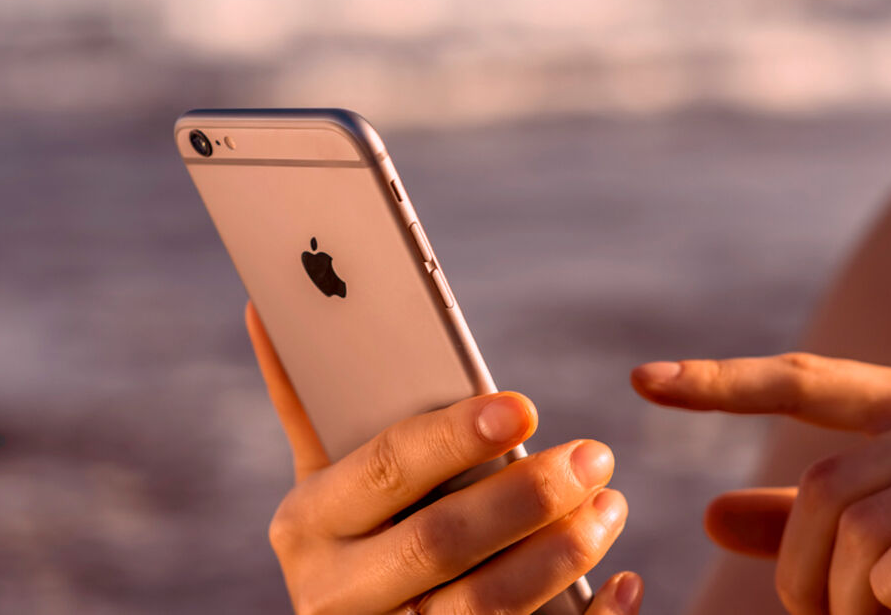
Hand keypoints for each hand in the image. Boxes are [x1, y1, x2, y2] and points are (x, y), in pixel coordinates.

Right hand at [246, 302, 642, 614]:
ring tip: (610, 506)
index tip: (523, 407)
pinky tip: (622, 586)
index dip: (454, 437)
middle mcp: (336, 593)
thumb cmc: (353, 534)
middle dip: (524, 497)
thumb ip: (309, 405)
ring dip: (560, 555)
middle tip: (594, 457)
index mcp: (308, 523)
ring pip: (482, 609)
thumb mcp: (325, 481)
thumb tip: (268, 306)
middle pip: (439, 542)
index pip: (385, 468)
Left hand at [632, 353, 890, 614]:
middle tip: (828, 614)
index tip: (641, 379)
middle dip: (805, 570)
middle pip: (822, 484)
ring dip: (851, 597)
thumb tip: (714, 515)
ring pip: (860, 524)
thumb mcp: (875, 546)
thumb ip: (802, 526)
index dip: (720, 382)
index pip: (806, 380)